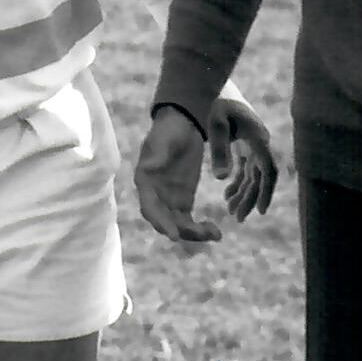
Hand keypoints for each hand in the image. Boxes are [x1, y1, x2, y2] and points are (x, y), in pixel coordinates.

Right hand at [134, 107, 222, 245]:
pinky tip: (216, 232)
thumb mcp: (164, 140)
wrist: (182, 125)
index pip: (149, 207)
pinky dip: (201, 229)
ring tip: (215, 234)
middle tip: (201, 234)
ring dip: (194, 234)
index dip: (160, 222)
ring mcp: (168, 200)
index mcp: (145, 181)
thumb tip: (148, 168)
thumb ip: (158, 155)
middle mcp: (154, 196)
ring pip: (178, 225)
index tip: (174, 235)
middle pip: (164, 221)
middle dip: (180, 232)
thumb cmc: (170, 130)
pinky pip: (189, 222)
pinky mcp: (183, 201)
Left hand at [205, 96, 277, 221]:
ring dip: (244, 193)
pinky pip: (247, 168)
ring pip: (254, 174)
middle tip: (238, 218)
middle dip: (251, 198)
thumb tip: (222, 179)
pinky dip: (238, 182)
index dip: (266, 191)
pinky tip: (227, 195)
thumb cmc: (214, 102)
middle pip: (261, 176)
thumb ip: (219, 151)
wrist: (213, 83)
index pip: (268, 170)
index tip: (260, 211)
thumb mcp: (215, 125)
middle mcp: (260, 141)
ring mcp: (254, 143)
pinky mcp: (246, 143)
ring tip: (232, 211)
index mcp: (257, 137)